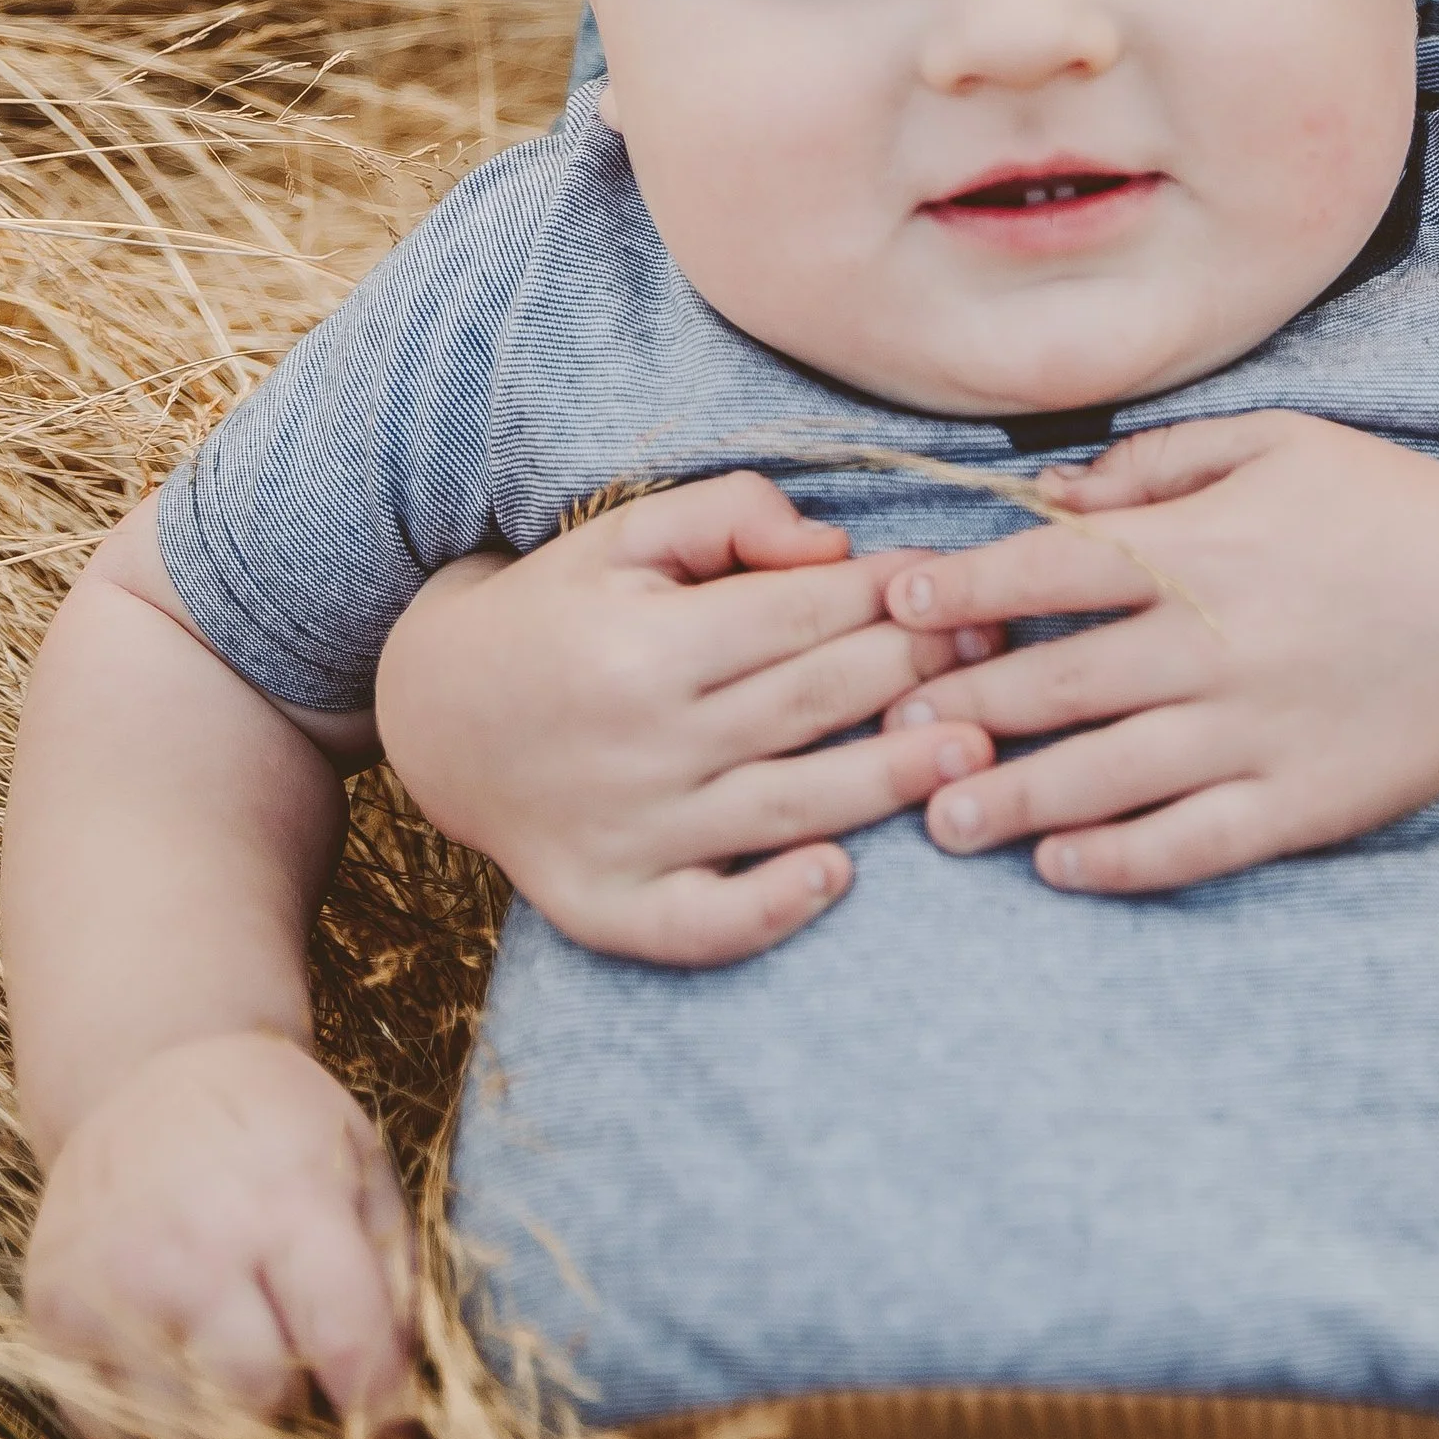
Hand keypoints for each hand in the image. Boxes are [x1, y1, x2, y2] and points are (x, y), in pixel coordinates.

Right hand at [22, 1032, 410, 1424]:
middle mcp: (197, 1247)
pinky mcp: (55, 1313)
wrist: (145, 1070)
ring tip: (228, 1342)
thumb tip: (400, 1391)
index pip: (346, 1339)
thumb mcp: (355, 1158)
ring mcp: (116, 1284)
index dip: (378, 1398)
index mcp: (287, 1201)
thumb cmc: (270, 1122)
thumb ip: (390, 1269)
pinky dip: (149, 1413)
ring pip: (188, 1425)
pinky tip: (169, 1350)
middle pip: (264, 1398)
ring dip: (220, 1406)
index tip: (389, 1423)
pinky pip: (112, 1424)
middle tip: (288, 1344)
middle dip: (292, 1387)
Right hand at [372, 471, 997, 962]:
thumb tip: (838, 550)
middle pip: (809, 705)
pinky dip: (770, 909)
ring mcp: (626, 832)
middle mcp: (639, 741)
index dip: (893, 598)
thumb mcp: (628, 533)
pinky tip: (838, 878)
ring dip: (887, 784)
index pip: (801, 616)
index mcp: (646, 641)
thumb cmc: (558, 609)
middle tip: (1003, 657)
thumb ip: (733, 515)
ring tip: (977, 758)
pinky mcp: (608, 904)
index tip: (966, 585)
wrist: (435, 715)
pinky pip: (700, 923)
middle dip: (916, 675)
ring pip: (785, 807)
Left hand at [879, 413, 1438, 891]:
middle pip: (1053, 684)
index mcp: (1201, 548)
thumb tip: (1058, 492)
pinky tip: (1061, 866)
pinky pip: (1188, 843)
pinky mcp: (1299, 801)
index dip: (962, 588)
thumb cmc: (1392, 510)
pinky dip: (1116, 859)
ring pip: (1103, 776)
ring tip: (945, 821)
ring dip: (1012, 802)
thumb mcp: (1279, 442)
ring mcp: (1254, 730)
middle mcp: (1212, 644)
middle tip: (889, 735)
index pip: (1049, 569)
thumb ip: (1160, 461)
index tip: (895, 607)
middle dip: (959, 712)